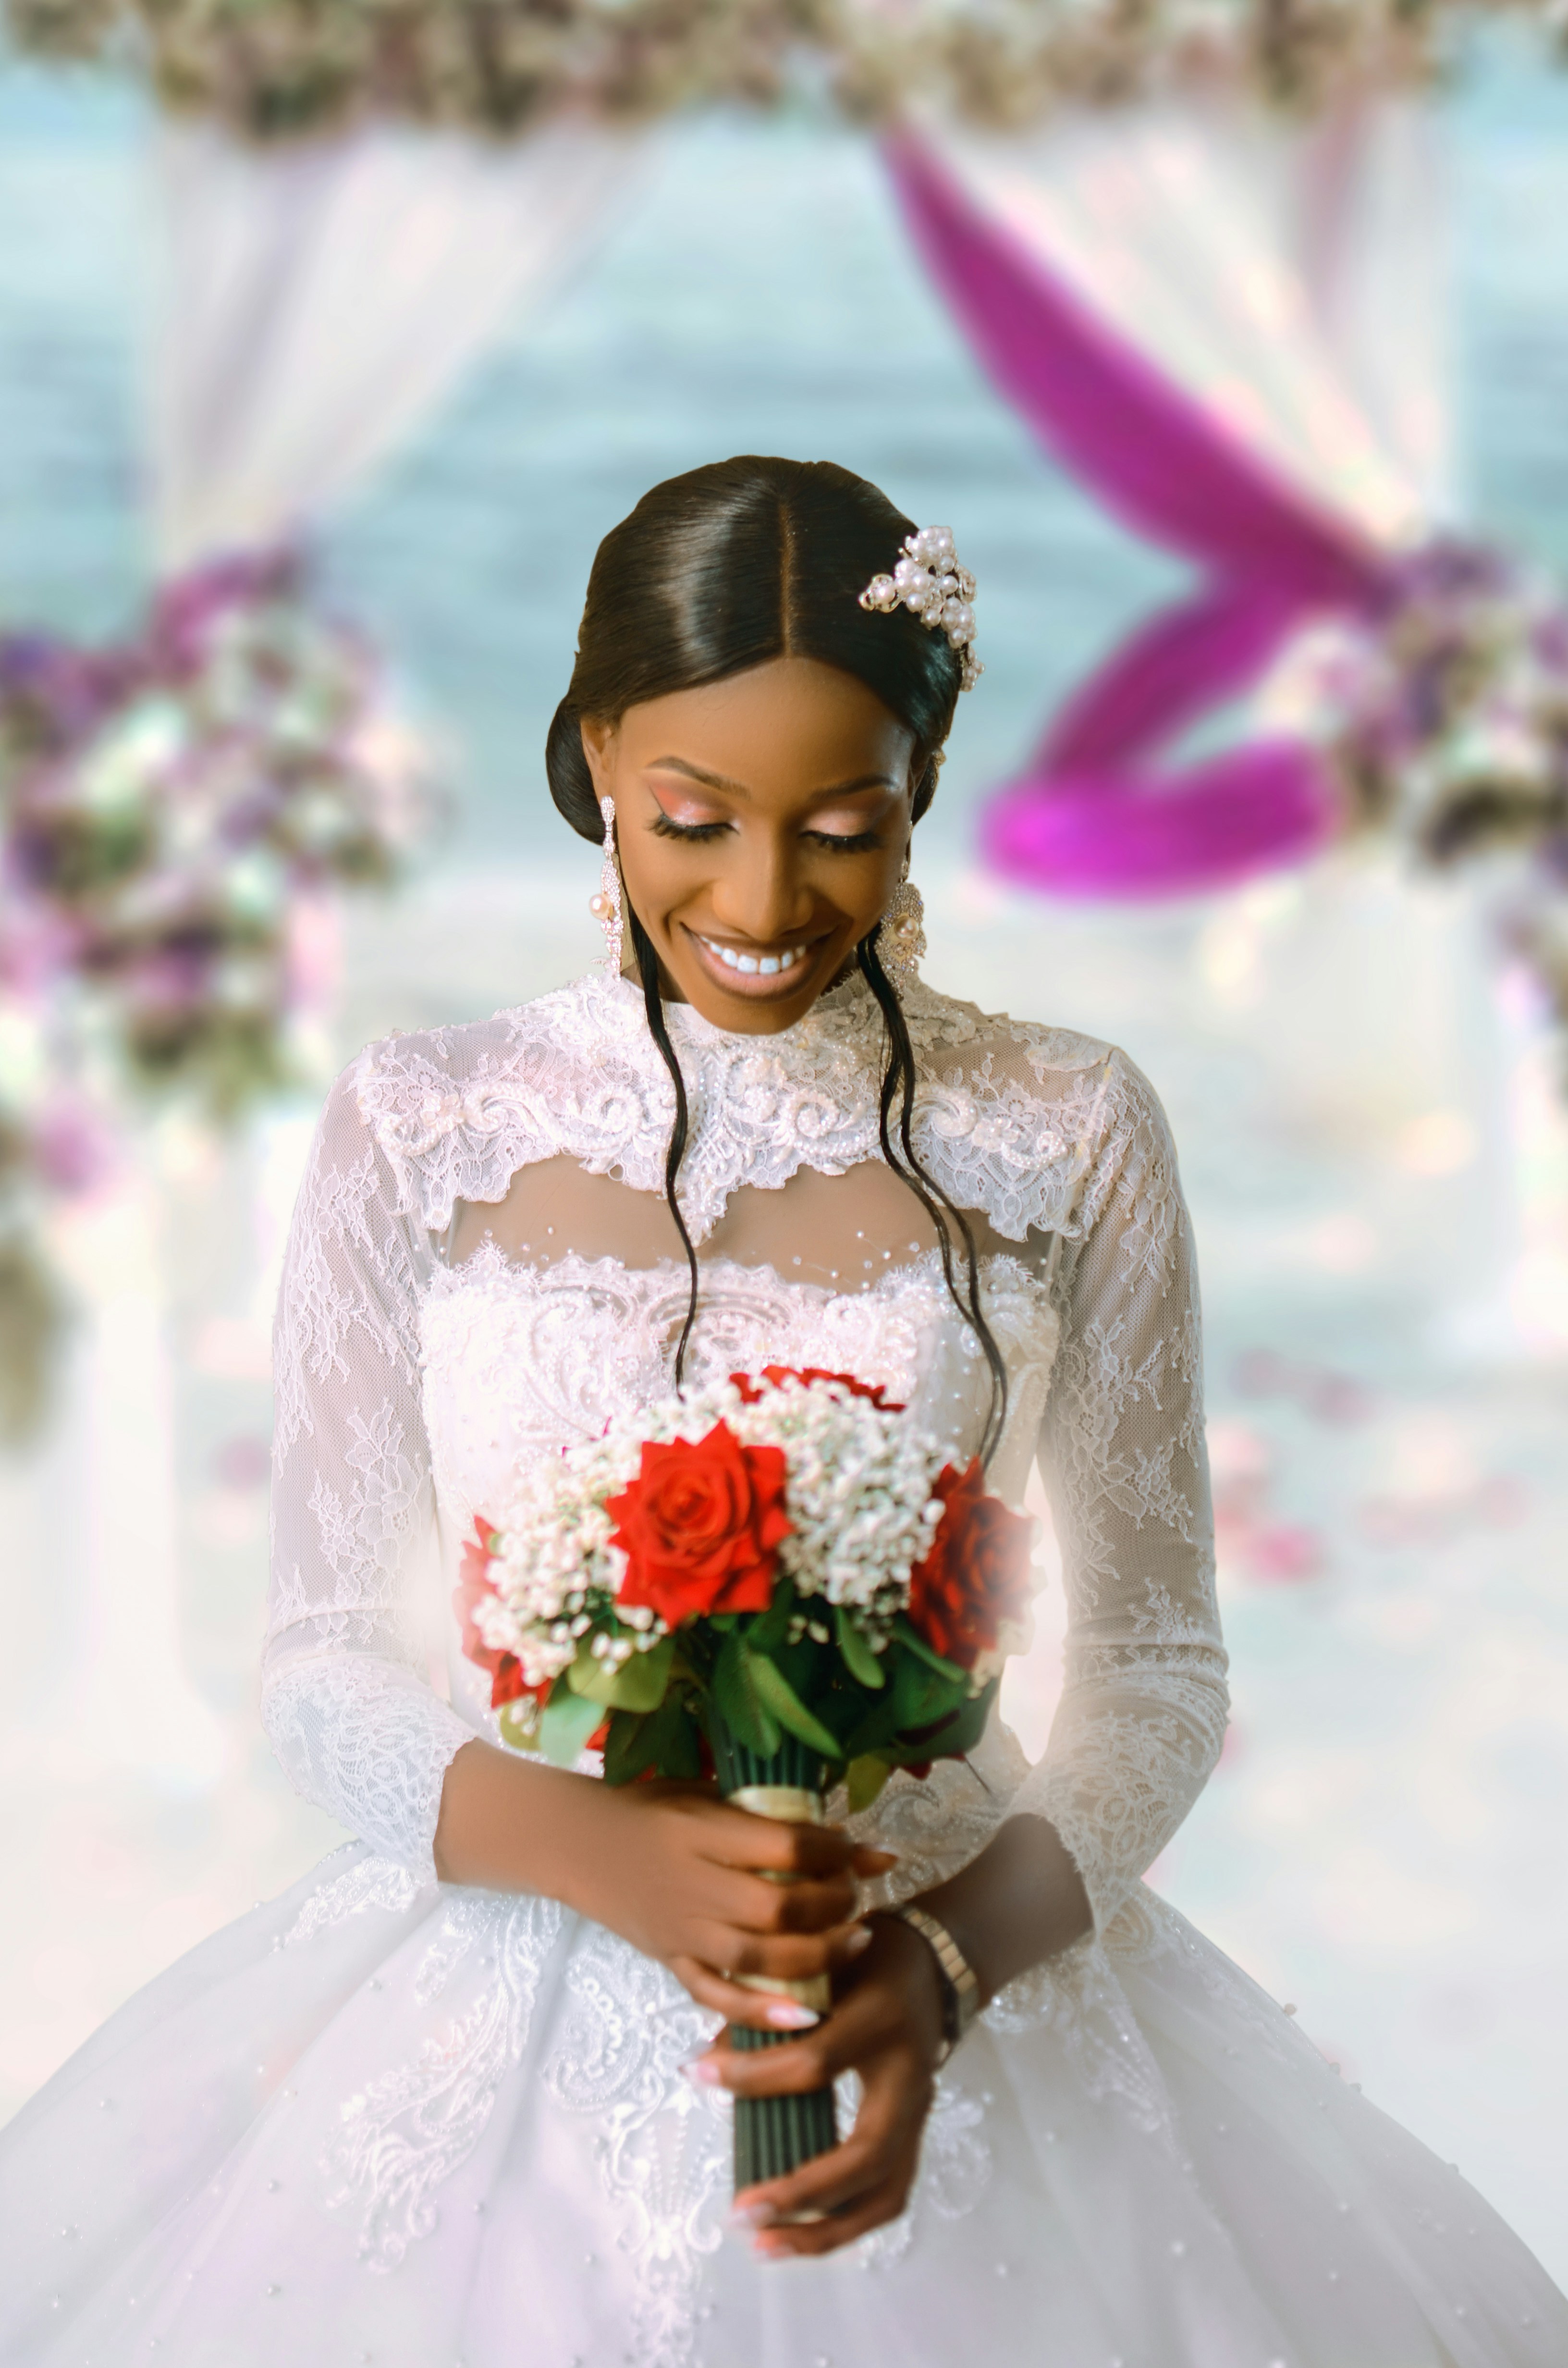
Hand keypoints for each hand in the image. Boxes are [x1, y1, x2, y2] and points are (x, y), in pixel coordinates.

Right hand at [569, 1780, 894, 2026]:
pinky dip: (761, 2012)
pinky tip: (805, 2014)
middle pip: (775, 1907)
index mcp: (700, 1829)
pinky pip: (716, 1996)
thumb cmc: (653, 1809)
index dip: (830, 1850)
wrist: (578, 1843)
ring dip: (815, 1957)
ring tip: (855, 1943)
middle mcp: (691, 1883)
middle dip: (831, 1906)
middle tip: (855, 1897)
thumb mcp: (710, 1796)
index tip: (850, 1850)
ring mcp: (679, 1929)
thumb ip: (780, 1819)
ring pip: (754, 1957)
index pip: (783, 1844)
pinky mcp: (670, 1960)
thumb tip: (871, 1849)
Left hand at [692, 1911, 947, 2256]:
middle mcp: (909, 2075)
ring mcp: (920, 2112)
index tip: (696, 2075)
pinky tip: (799, 2235)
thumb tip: (705, 2061)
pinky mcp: (916, 2136)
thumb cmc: (862, 1959)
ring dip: (825, 2231)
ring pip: (884, 2195)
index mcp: (881, 2020)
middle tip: (740, 2212)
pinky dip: (844, 2225)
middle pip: (864, 2154)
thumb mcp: (818, 1964)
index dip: (753, 2075)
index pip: (815, 2062)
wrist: (933, 1964)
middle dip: (801, 2192)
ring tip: (765, 2246)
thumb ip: (767, 2006)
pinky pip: (887, 2196)